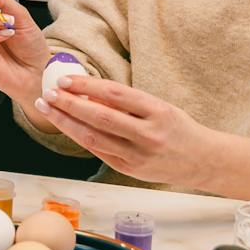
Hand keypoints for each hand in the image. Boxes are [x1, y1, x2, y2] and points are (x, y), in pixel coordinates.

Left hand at [38, 77, 210, 187]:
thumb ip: (126, 102)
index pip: (115, 94)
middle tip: (48, 93)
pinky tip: (65, 125)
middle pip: (100, 117)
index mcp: (158, 112)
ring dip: (66, 122)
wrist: (202, 161)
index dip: (87, 86)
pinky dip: (79, 136)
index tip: (65, 79)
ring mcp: (138, 156)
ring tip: (48, 108)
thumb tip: (87, 91)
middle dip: (69, 104)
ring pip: (93, 138)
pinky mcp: (129, 170)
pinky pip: (98, 151)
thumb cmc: (177, 128)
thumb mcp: (158, 106)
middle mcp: (148, 135)